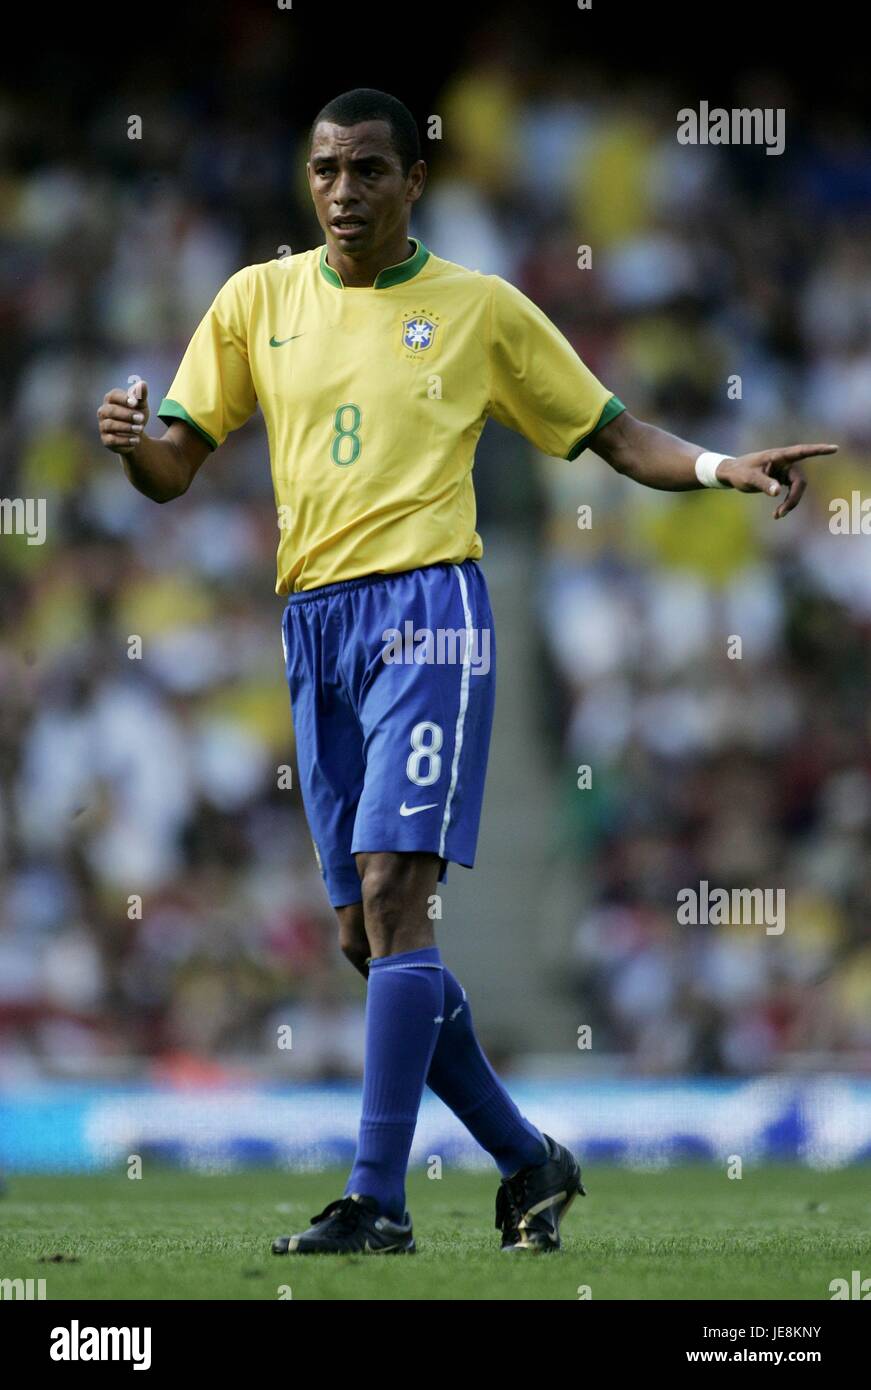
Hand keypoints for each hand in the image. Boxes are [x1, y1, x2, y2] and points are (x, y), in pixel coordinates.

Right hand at [97, 379, 149, 455]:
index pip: (113, 396)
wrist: (136, 436)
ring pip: (110, 425)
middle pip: (111, 411)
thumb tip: (143, 384)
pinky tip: (136, 440)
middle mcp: (103, 412)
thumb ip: (141, 396)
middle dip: (127, 414)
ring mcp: (103, 426)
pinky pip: (112, 440)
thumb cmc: (136, 416)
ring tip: (140, 429)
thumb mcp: (141, 406)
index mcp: (111, 400)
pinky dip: (125, 440)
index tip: (135, 403)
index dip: (123, 398)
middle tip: (141, 418)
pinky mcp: (106, 440)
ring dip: (126, 427)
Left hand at [716, 442, 837, 517]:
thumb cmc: (738, 472)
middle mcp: (784, 462)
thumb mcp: (748, 479)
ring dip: (790, 503)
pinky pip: (791, 492)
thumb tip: (777, 492)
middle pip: (800, 481)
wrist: (731, 473)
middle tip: (780, 514)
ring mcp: (784, 470)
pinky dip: (787, 502)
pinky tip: (777, 513)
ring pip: (797, 488)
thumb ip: (763, 483)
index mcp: (778, 456)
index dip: (818, 450)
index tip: (834, 449)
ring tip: (777, 516)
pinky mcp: (782, 478)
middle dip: (794, 499)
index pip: (801, 452)